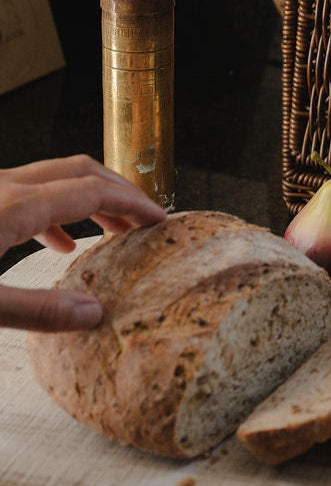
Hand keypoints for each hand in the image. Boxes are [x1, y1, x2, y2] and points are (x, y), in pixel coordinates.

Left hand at [0, 155, 165, 331]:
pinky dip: (56, 211)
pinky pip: (29, 193)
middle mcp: (5, 185)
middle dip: (120, 192)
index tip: (159, 219)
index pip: (93, 191)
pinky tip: (62, 242)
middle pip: (81, 172)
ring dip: (90, 199)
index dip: (133, 203)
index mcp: (14, 205)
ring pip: (55, 179)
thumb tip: (93, 313)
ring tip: (114, 228)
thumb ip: (37, 310)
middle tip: (145, 218)